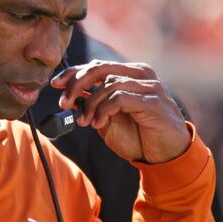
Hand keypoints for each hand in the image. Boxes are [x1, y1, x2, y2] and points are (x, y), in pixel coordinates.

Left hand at [50, 61, 189, 163]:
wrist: (166, 156)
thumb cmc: (139, 137)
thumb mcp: (109, 120)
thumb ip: (94, 106)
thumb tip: (71, 96)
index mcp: (131, 74)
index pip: (97, 65)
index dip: (74, 73)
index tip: (55, 84)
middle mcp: (141, 74)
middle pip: (100, 69)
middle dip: (76, 84)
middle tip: (63, 102)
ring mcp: (149, 86)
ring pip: (108, 85)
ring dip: (90, 105)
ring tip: (84, 122)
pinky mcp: (153, 101)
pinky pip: (120, 98)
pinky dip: (103, 110)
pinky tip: (97, 123)